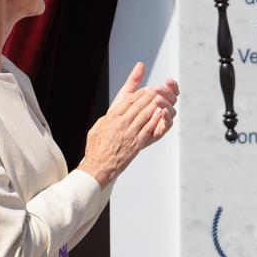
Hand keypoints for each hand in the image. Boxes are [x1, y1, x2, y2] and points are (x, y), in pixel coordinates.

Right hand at [78, 62, 178, 185]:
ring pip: (145, 115)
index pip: (128, 101)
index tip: (145, 89)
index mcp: (111, 118)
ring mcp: (129, 133)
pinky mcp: (136, 143)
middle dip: (149, 96)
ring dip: (154, 105)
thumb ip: (106, 119)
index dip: (139, 94)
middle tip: (157, 89)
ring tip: (161, 98)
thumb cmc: (96, 149)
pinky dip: (155, 120)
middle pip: (138, 105)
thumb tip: (113, 113)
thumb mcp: (96, 128)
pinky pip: (148, 128)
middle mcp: (121, 123)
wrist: (98, 167)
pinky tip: (160, 113)